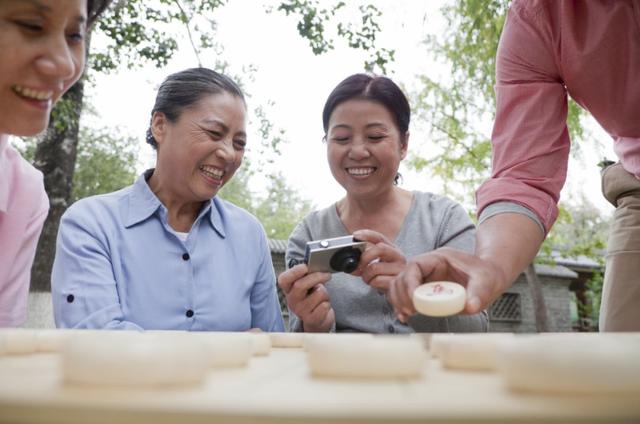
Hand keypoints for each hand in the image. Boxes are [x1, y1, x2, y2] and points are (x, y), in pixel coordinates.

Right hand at [277, 264, 334, 331]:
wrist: (318, 319)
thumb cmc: (313, 298)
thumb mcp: (308, 285)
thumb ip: (308, 276)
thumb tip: (316, 266)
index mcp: (289, 290)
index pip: (284, 279)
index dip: (294, 272)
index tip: (305, 267)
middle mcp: (292, 301)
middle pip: (300, 285)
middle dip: (316, 277)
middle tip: (326, 275)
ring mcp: (300, 311)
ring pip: (318, 294)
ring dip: (325, 293)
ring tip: (322, 298)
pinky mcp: (311, 320)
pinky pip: (324, 306)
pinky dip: (327, 304)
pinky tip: (323, 307)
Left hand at [351, 229, 406, 293]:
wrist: (400, 293)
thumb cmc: (386, 278)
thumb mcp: (377, 266)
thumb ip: (364, 261)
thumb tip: (350, 265)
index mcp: (393, 249)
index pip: (380, 237)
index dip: (367, 234)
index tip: (355, 235)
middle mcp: (398, 257)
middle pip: (379, 248)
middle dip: (365, 257)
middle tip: (359, 266)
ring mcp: (399, 269)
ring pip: (375, 267)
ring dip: (366, 276)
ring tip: (370, 279)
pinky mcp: (397, 281)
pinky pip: (377, 280)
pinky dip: (372, 284)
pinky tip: (377, 285)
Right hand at [388, 247, 507, 321]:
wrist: (489, 277)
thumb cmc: (487, 275)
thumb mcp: (486, 282)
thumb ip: (478, 293)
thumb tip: (471, 306)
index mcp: (439, 259)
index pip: (415, 265)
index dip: (410, 281)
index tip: (414, 300)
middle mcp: (428, 267)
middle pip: (403, 276)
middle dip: (402, 294)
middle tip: (411, 311)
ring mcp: (425, 278)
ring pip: (400, 285)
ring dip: (399, 300)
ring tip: (406, 315)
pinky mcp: (425, 289)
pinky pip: (406, 295)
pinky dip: (402, 305)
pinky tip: (405, 316)